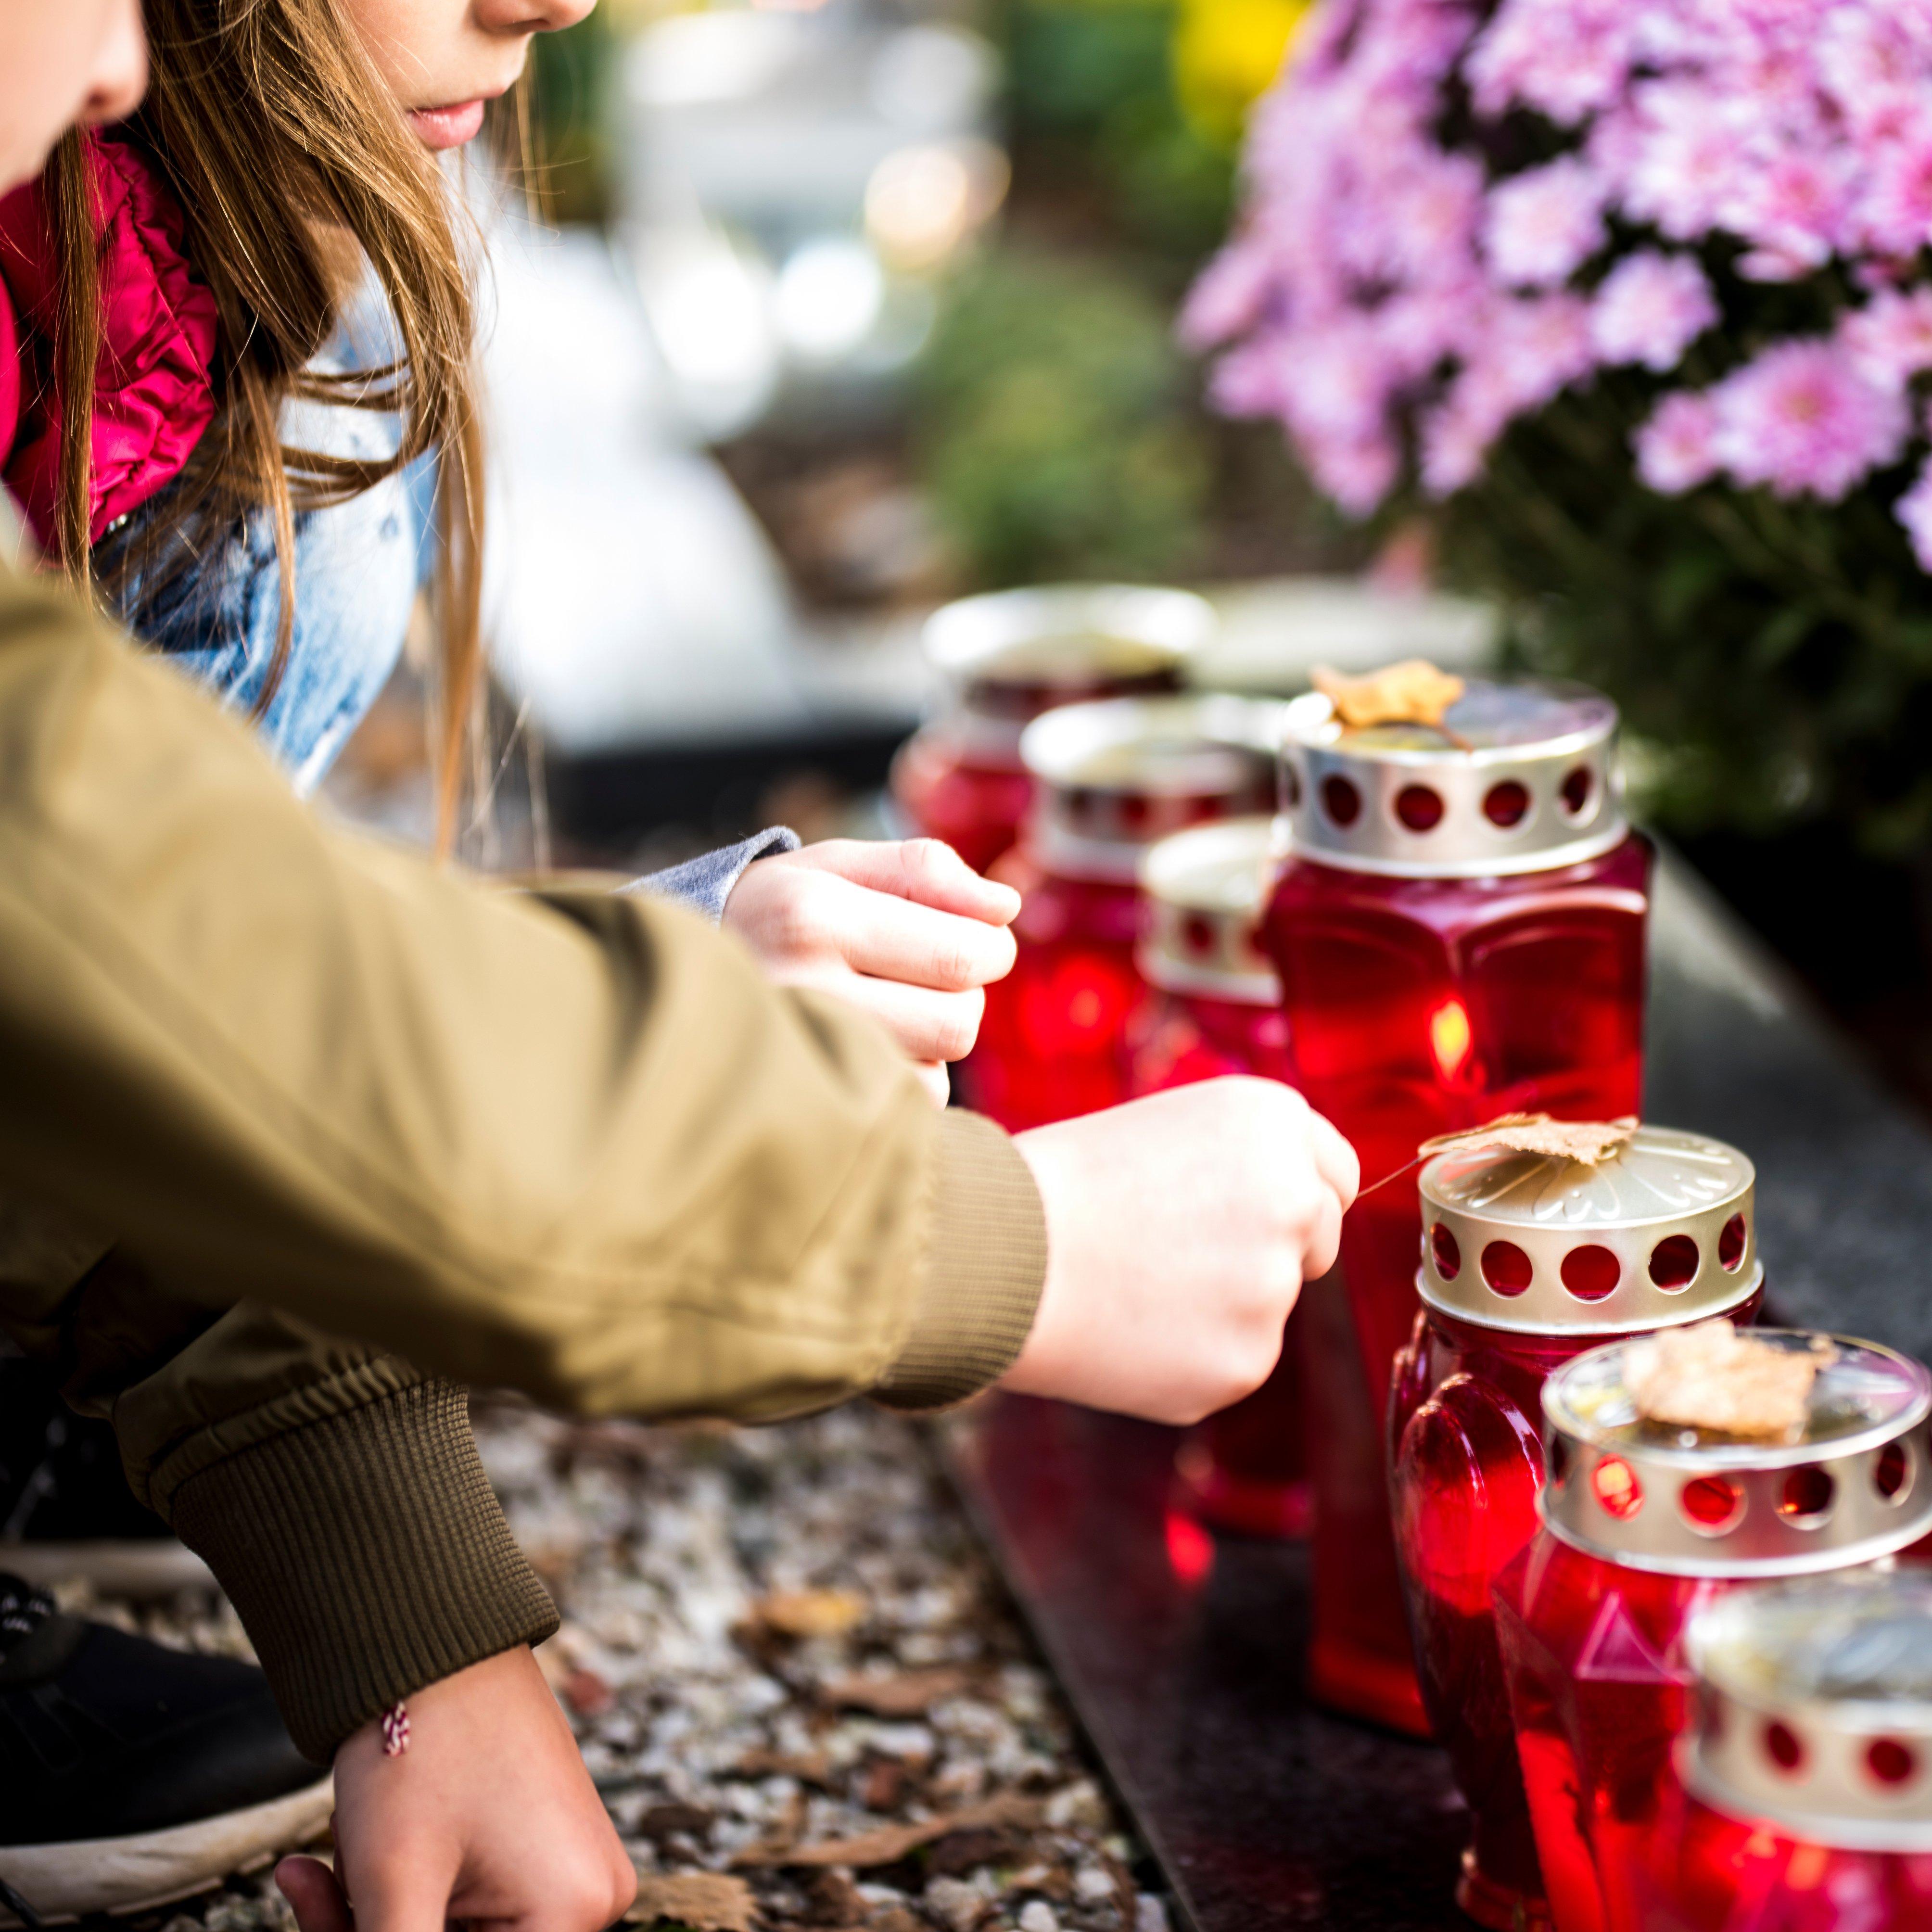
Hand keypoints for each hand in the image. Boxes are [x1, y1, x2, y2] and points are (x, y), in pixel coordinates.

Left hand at [276, 1646, 634, 1931]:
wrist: (435, 1642)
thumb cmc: (417, 1750)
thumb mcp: (392, 1887)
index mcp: (573, 1911)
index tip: (359, 1924)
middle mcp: (593, 1896)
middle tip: (316, 1893)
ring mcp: (575, 1869)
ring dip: (385, 1920)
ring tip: (331, 1860)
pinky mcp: (548, 1848)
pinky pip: (474, 1908)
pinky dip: (410, 1895)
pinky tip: (360, 1849)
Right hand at [723, 839, 1019, 1104]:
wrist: (672, 981)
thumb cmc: (775, 914)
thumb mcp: (835, 866)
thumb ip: (924, 871)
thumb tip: (1006, 905)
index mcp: (812, 915)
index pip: (965, 953)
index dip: (991, 948)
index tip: (972, 939)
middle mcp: (801, 990)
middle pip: (958, 1023)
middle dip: (962, 998)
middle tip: (922, 977)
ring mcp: (797, 1060)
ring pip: (935, 1073)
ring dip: (929, 1044)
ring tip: (880, 1012)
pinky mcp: (804, 1111)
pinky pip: (902, 1110)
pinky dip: (899, 1082)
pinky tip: (860, 1050)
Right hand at [1003, 1078, 1358, 1425]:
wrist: (997, 1254)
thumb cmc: (1061, 1183)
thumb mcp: (1167, 1128)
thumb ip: (1243, 1163)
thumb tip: (1287, 1215)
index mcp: (1273, 1120)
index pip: (1335, 1173)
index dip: (1293, 1195)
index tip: (1250, 1211)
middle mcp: (1294, 1198)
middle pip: (1315, 1240)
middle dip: (1268, 1251)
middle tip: (1175, 1251)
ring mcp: (1274, 1287)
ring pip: (1267, 1305)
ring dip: (1219, 1305)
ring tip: (1131, 1286)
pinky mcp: (1246, 1361)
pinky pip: (1233, 1360)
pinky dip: (1188, 1357)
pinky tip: (1128, 1330)